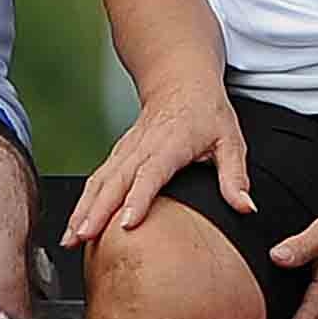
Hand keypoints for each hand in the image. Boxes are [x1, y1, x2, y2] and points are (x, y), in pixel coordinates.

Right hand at [63, 77, 250, 247]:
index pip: (151, 173)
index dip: (137, 198)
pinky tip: (75, 225)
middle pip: (115, 180)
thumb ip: (235, 176)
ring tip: (71, 238)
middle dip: (96, 210)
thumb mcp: (230, 140)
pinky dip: (83, 202)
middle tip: (84, 237)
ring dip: (83, 209)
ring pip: (100, 181)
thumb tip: (246, 207)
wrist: (181, 80)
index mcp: (171, 143)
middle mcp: (143, 146)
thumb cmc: (207, 112)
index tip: (126, 224)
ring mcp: (127, 149)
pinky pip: (97, 180)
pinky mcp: (118, 154)